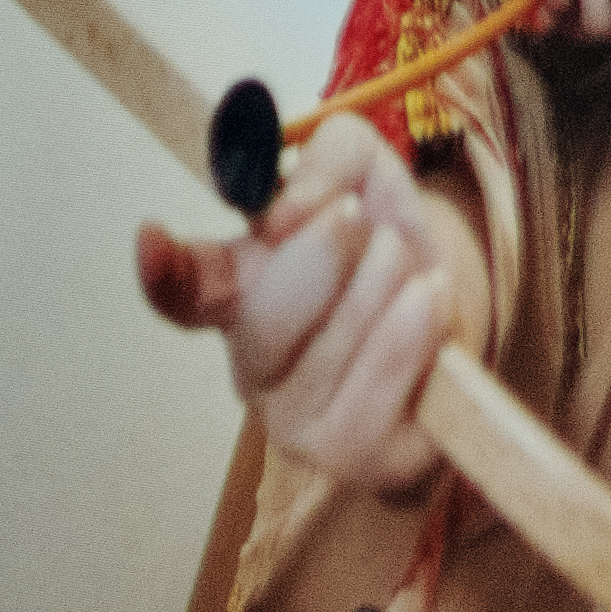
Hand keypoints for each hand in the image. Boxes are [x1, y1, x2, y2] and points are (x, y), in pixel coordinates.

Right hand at [139, 115, 455, 489]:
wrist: (459, 336)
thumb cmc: (397, 261)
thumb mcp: (372, 178)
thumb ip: (330, 156)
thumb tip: (292, 210)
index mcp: (235, 298)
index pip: (181, 292)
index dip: (161, 270)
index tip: (151, 236)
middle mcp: (251, 367)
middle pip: (272, 310)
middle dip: (333, 246)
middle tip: (361, 220)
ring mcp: (296, 422)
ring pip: (339, 334)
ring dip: (393, 279)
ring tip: (413, 273)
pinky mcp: (356, 455)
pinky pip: (384, 376)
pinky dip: (416, 326)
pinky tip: (429, 302)